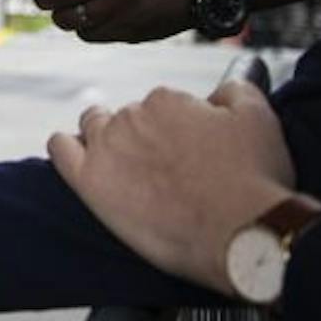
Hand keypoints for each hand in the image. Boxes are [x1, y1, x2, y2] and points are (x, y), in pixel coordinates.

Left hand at [47, 80, 296, 294]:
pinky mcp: (91, 183)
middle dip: (144, 139)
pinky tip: (75, 155)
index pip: (162, 107)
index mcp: (167, 101)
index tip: (189, 152)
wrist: (244, 233)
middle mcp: (132, 117)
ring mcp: (107, 148)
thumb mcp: (259, 118)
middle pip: (128, 120)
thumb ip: (235, 90)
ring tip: (127, 166)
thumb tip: (222, 88)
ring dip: (105, 140)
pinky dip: (65, 148)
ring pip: (93, 129)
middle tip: (168, 170)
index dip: (177, 130)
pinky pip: (61, 151)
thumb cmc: (255, 181)